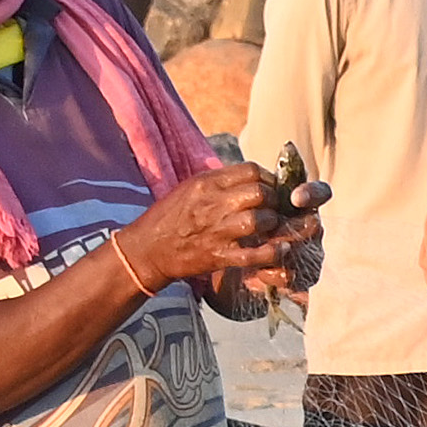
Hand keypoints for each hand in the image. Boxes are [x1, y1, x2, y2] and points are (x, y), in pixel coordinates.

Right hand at [121, 160, 306, 298]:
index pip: (251, 170)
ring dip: (272, 225)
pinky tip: (279, 249)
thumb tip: (250, 176)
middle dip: (274, 201)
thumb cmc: (171, 216)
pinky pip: (254, 254)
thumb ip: (220, 181)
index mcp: (207, 183)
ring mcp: (217, 231)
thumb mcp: (192, 187)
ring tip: (270, 229)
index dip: (268, 179)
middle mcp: (213, 204)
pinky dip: (272, 252)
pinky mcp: (219, 256)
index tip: (270, 189)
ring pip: (259, 220)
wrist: (147, 248)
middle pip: (260, 193)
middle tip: (273, 210)